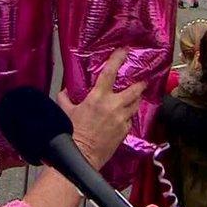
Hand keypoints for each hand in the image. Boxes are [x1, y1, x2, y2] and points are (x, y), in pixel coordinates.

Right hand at [57, 48, 145, 168]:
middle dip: (140, 84)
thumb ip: (65, 98)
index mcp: (98, 98)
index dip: (118, 59)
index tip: (124, 51)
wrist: (82, 155)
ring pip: (135, 104)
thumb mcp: (65, 111)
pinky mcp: (124, 131)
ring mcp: (121, 119)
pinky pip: (130, 119)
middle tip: (142, 80)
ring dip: (136, 99)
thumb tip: (65, 91)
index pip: (110, 73)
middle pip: (134, 90)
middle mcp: (113, 106)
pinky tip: (125, 116)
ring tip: (136, 96)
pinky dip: (129, 115)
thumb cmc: (73, 132)